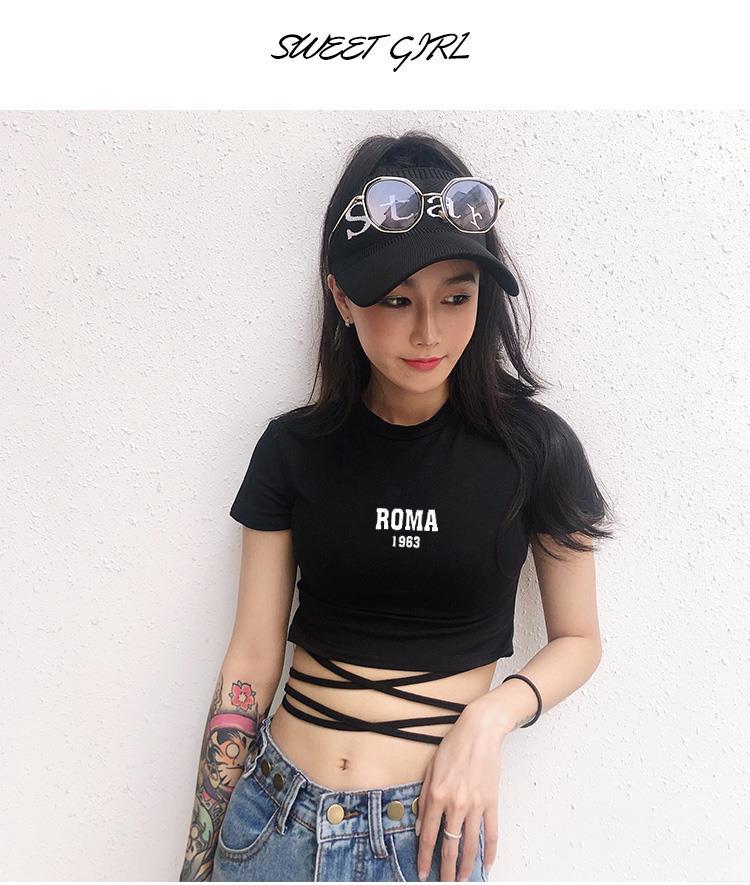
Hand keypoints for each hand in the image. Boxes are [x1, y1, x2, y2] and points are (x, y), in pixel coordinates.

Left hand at [414, 700, 505, 880]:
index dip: (425, 858)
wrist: (480, 732)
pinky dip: (490, 852)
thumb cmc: (454, 746)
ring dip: (466, 867)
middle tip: (443, 883)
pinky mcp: (491, 803)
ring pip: (470, 846)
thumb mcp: (430, 769)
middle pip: (450, 847)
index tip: (422, 872)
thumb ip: (424, 800)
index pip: (429, 836)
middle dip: (445, 870)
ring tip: (462, 880)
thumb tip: (422, 827)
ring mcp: (475, 805)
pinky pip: (491, 834)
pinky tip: (486, 865)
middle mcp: (456, 804)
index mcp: (437, 795)